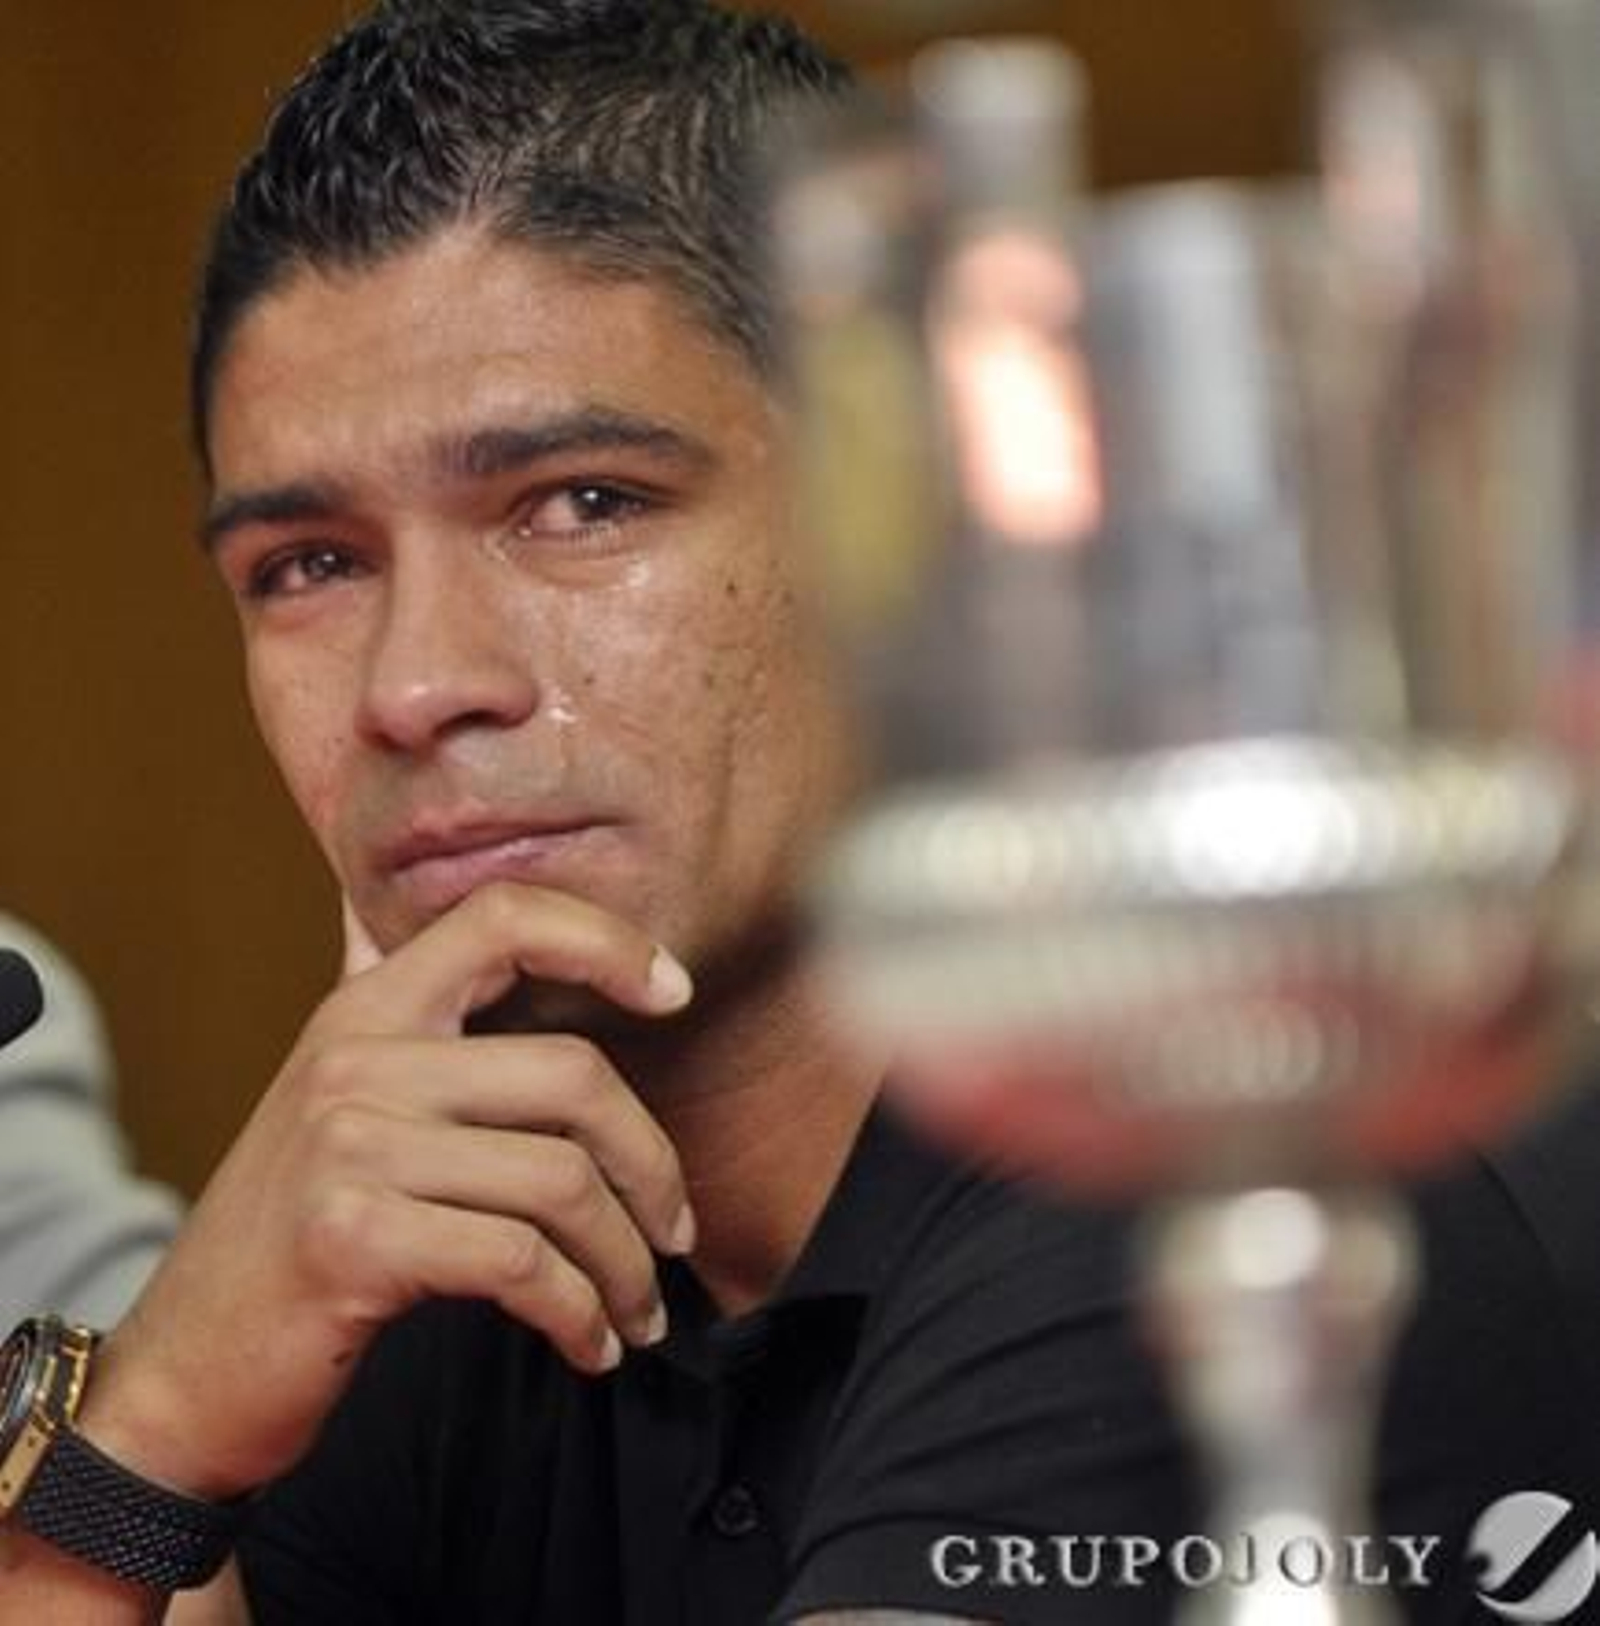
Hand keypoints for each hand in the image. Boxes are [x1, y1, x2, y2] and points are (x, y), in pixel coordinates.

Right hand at [77, 882, 696, 1500]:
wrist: (185, 1373)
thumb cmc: (291, 1236)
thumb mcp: (331, 1101)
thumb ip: (382, 1009)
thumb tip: (363, 899)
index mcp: (364, 1010)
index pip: (503, 915)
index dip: (605, 939)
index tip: (675, 993)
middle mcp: (356, 1059)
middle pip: (573, 1073)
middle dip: (652, 1165)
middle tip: (675, 1233)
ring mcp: (350, 1145)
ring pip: (562, 1180)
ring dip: (625, 1263)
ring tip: (639, 1312)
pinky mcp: (354, 1238)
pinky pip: (522, 1262)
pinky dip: (579, 1313)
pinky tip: (590, 1343)